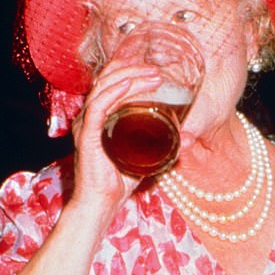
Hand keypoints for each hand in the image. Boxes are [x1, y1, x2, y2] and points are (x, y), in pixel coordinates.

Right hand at [70, 62, 162, 209]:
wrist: (101, 204)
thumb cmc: (118, 182)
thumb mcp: (145, 157)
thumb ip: (164, 146)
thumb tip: (188, 137)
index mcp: (99, 117)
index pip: (109, 83)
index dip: (129, 70)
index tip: (154, 71)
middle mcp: (90, 117)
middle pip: (107, 80)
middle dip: (134, 69)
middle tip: (158, 71)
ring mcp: (87, 125)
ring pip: (105, 88)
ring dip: (130, 77)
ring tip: (153, 76)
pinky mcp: (88, 137)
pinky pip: (98, 107)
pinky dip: (113, 93)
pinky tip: (128, 85)